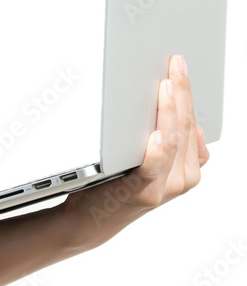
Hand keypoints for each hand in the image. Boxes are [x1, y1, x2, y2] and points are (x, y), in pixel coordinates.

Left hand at [61, 53, 210, 243]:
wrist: (92, 220)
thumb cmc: (117, 185)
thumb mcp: (151, 165)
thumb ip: (171, 147)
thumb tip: (186, 120)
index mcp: (187, 169)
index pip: (192, 123)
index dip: (188, 93)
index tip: (179, 67)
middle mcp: (180, 179)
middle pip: (185, 127)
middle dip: (182, 92)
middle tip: (175, 65)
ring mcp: (163, 186)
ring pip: (173, 139)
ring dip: (171, 109)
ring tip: (166, 84)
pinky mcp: (142, 190)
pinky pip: (155, 161)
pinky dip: (158, 142)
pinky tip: (155, 128)